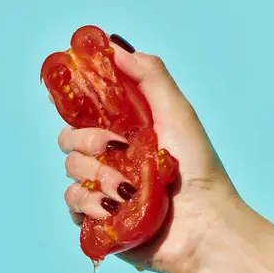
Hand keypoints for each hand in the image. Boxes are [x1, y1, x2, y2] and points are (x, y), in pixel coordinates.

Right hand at [58, 36, 238, 272]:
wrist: (204, 226)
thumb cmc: (197, 169)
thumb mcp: (178, 113)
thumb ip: (150, 76)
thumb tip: (114, 46)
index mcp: (126, 132)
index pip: (87, 113)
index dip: (79, 105)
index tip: (81, 100)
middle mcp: (111, 159)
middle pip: (70, 139)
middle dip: (88, 140)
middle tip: (117, 147)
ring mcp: (104, 190)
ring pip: (71, 170)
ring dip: (96, 175)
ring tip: (128, 187)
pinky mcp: (99, 220)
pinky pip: (73, 204)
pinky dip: (90, 204)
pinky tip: (114, 206)